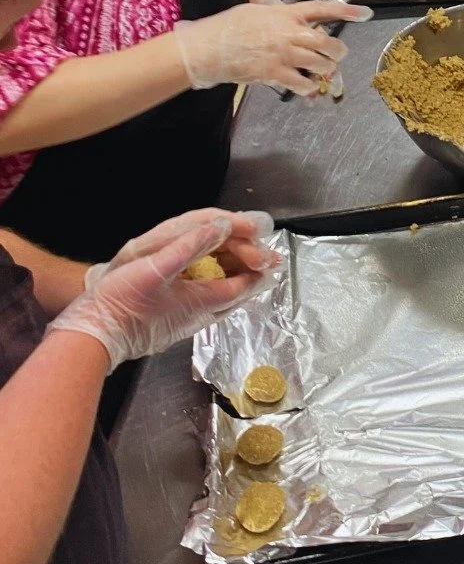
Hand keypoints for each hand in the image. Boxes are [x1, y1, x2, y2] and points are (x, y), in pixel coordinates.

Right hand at [53, 210, 279, 371]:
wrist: (93, 337)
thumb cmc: (122, 301)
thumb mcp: (156, 267)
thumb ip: (191, 246)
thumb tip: (222, 227)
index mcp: (203, 301)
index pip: (244, 284)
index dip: (258, 267)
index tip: (270, 254)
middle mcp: (202, 316)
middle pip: (238, 294)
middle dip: (251, 273)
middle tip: (263, 258)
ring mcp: (188, 323)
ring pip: (223, 301)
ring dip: (234, 281)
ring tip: (242, 265)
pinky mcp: (173, 325)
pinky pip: (206, 305)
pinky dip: (216, 288)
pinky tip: (208, 281)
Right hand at [174, 0, 372, 96]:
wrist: (207, 48)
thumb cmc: (228, 27)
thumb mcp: (253, 9)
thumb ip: (273, 9)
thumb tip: (278, 4)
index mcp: (285, 13)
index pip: (322, 9)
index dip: (347, 11)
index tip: (365, 14)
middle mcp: (289, 33)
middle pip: (329, 43)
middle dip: (338, 51)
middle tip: (336, 55)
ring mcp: (284, 54)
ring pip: (322, 65)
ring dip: (326, 70)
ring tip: (320, 70)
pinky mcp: (276, 74)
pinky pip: (304, 83)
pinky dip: (309, 87)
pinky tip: (306, 86)